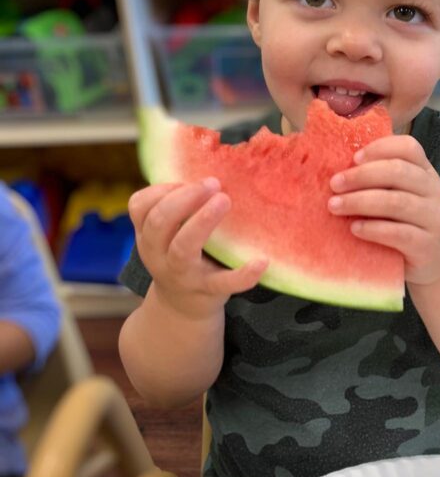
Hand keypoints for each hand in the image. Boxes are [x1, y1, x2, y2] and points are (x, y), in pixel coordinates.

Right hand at [127, 178, 267, 319]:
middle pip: (159, 223)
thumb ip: (178, 207)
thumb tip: (208, 167)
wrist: (183, 309)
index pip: (140, 207)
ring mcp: (182, 275)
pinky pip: (225, 284)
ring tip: (225, 200)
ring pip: (183, 249)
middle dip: (184, 198)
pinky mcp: (209, 292)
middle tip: (212, 183)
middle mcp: (159, 255)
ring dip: (202, 221)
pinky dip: (244, 274)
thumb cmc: (180, 256)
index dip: (162, 188)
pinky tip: (261, 261)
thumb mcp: (168, 235)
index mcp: (149, 236)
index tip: (187, 180)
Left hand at [328, 135, 439, 285]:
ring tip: (334, 206)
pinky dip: (373, 229)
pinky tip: (354, 229)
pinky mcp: (427, 245)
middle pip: (398, 171)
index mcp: (424, 172)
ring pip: (396, 202)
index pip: (408, 147)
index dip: (380, 148)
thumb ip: (378, 181)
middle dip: (361, 175)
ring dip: (360, 202)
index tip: (353, 158)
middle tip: (334, 184)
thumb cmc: (406, 222)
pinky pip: (399, 233)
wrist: (433, 262)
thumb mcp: (398, 195)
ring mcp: (433, 218)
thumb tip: (338, 168)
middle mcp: (433, 190)